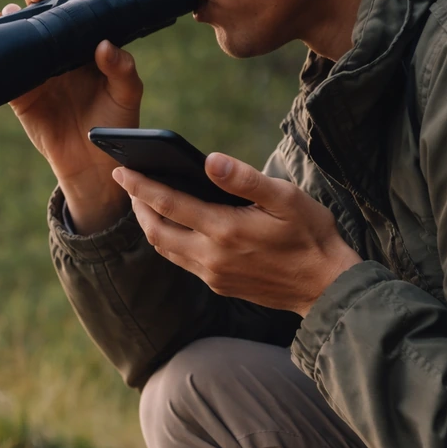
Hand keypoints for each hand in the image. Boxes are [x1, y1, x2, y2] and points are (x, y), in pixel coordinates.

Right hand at [0, 0, 143, 233]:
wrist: (92, 166)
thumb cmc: (115, 129)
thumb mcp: (127, 96)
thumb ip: (123, 70)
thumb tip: (105, 45)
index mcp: (86, 46)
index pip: (78, 10)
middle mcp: (60, 52)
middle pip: (41, 11)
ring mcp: (37, 70)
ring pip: (15, 33)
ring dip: (5, 16)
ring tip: (3, 14)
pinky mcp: (19, 93)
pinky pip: (1, 67)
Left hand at [113, 153, 362, 316]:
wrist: (326, 287)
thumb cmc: (311, 236)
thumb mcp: (286, 198)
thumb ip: (245, 179)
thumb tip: (209, 160)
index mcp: (224, 230)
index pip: (168, 204)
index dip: (140, 186)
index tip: (120, 171)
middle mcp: (211, 256)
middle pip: (156, 231)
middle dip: (138, 206)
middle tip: (128, 184)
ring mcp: (212, 274)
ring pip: (166, 249)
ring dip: (151, 225)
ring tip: (145, 203)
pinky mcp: (218, 285)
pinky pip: (183, 261)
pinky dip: (170, 241)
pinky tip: (175, 226)